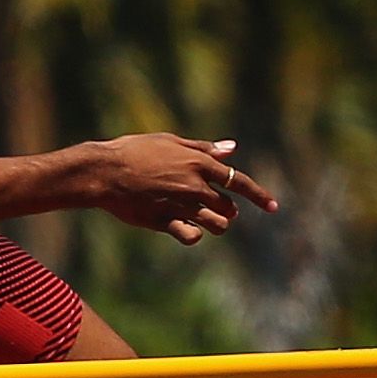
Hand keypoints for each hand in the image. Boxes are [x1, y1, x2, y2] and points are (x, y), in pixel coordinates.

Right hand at [81, 134, 278, 244]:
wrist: (103, 172)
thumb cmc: (133, 151)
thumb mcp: (169, 141)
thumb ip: (202, 147)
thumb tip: (231, 148)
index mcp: (198, 163)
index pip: (239, 181)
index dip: (259, 195)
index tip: (273, 206)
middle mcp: (194, 186)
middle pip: (228, 206)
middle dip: (228, 209)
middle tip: (219, 209)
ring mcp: (180, 206)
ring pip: (216, 224)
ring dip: (217, 224)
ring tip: (207, 220)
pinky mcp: (164, 221)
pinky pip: (192, 235)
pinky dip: (196, 234)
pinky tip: (190, 229)